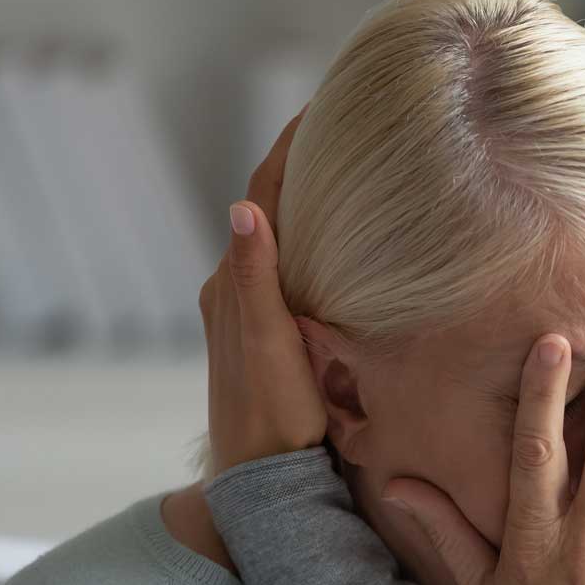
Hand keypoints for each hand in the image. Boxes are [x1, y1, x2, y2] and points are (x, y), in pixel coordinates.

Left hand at [199, 109, 329, 475]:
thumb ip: (255, 279)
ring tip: (351, 168)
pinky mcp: (269, 334)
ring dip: (309, 202)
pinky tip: (341, 243)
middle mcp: (233, 290)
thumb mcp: (267, 347)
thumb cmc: (270, 418)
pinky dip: (312, 241)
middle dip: (304, 163)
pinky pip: (289, 269)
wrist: (261, 480)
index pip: (263, 194)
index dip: (290, 146)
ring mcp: (249, 313)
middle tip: (348, 123)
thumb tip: (245, 208)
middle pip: (270, 206)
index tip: (324, 104)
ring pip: (281, 238)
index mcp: (232, 283)